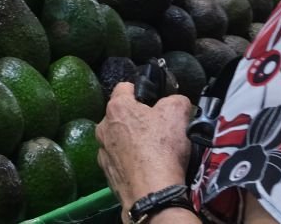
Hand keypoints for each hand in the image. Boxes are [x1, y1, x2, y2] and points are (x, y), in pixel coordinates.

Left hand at [97, 82, 192, 208]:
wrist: (152, 194)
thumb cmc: (162, 149)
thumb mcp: (178, 113)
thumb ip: (176, 100)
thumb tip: (175, 102)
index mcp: (117, 108)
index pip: (125, 87)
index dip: (142, 91)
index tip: (154, 102)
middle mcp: (103, 127)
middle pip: (122, 115)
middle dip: (138, 119)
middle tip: (158, 129)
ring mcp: (102, 152)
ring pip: (119, 138)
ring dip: (132, 141)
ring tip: (153, 152)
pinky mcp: (107, 173)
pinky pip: (119, 160)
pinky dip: (130, 161)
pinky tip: (145, 168)